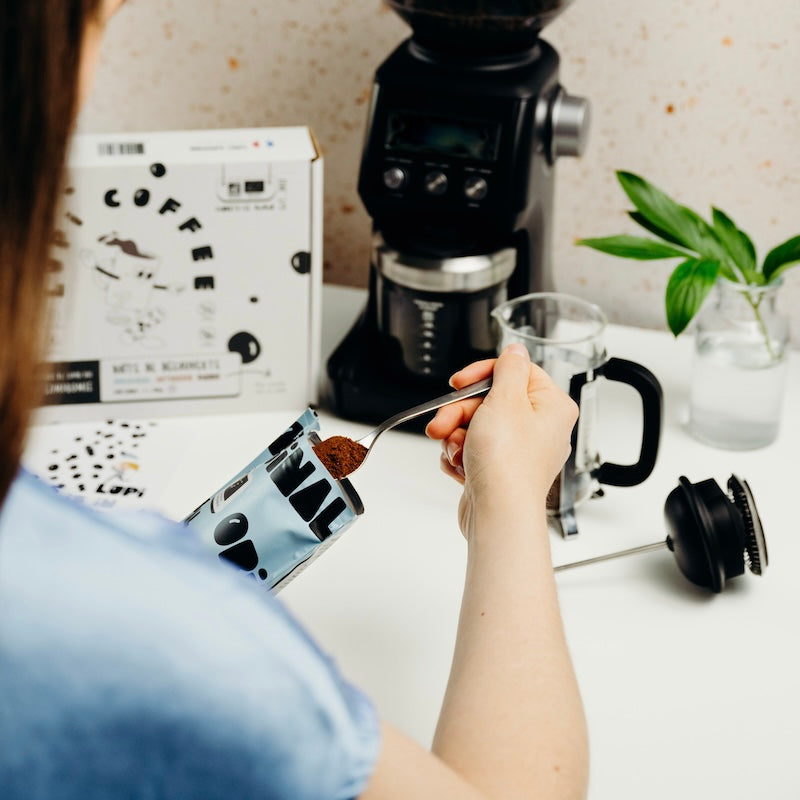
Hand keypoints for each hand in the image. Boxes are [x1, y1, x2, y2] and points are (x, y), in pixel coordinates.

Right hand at [425, 343, 577, 534]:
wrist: (498, 514)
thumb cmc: (508, 463)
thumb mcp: (505, 399)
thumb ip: (509, 368)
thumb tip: (515, 350)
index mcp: (551, 406)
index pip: (516, 371)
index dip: (482, 374)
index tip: (460, 382)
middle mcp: (540, 428)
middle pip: (490, 400)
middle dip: (459, 412)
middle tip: (443, 422)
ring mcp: (519, 451)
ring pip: (476, 426)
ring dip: (456, 435)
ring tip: (454, 449)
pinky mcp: (500, 470)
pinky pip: (473, 450)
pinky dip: (460, 455)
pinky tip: (459, 465)